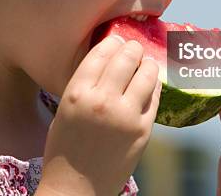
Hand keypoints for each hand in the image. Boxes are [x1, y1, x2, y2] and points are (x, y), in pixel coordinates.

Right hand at [39, 35, 161, 195]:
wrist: (75, 188)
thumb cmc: (64, 149)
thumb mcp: (65, 109)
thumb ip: (85, 85)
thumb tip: (108, 59)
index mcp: (77, 93)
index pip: (101, 52)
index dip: (112, 41)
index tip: (117, 40)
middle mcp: (102, 100)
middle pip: (126, 58)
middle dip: (133, 48)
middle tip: (135, 47)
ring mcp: (125, 116)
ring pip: (147, 74)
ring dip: (148, 63)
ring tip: (147, 63)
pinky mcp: (143, 131)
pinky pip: (155, 97)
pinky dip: (155, 86)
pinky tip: (152, 83)